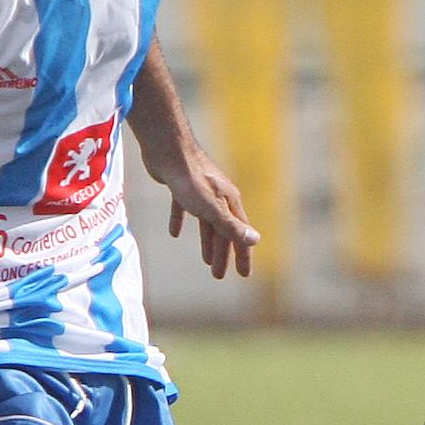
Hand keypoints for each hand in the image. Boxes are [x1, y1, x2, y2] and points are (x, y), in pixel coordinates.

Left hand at [156, 149, 259, 279]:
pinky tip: (175, 233)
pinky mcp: (181, 187)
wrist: (168, 149)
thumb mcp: (212, 207)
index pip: (240, 235)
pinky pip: (184, 210)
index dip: (242, 256)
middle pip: (223, 231)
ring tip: (205, 261)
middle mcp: (219, 197)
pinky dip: (181, 222)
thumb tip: (256, 240)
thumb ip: (231, 225)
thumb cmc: (190, 178)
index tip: (244, 275)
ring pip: (207, 223)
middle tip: (219, 275)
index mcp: (230, 203)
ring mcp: (201, 192)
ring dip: (207, 242)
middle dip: (223, 254)